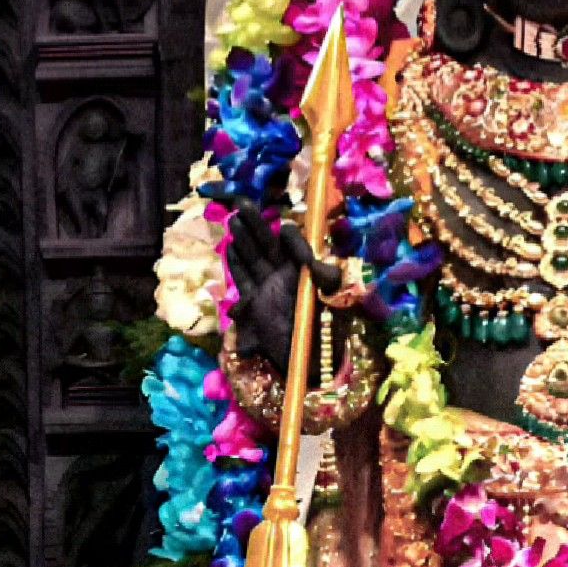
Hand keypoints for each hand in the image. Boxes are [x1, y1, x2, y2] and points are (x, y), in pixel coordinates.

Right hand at [227, 203, 341, 374]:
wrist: (312, 363)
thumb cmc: (329, 332)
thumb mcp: (336, 301)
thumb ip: (327, 278)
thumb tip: (314, 261)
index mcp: (308, 270)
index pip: (295, 245)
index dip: (290, 237)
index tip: (284, 232)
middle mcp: (288, 275)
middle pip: (269, 244)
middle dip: (256, 225)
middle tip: (242, 204)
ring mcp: (270, 287)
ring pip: (254, 257)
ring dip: (244, 239)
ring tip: (234, 219)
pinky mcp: (256, 303)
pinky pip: (244, 279)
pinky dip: (237, 264)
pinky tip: (230, 247)